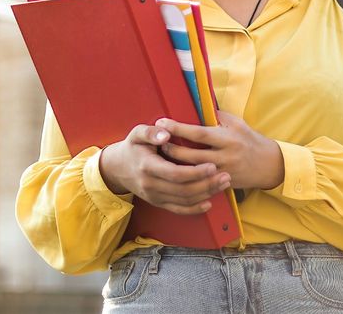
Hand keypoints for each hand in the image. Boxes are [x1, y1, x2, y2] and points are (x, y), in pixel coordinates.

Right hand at [98, 124, 231, 214]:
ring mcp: (154, 196)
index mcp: (147, 166)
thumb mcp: (137, 134)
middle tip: (225, 176)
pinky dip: (194, 209)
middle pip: (183, 189)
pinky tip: (209, 202)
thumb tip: (166, 133)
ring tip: (223, 184)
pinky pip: (178, 209)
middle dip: (207, 184)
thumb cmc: (133, 147)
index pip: (175, 173)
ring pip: (184, 200)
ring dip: (206, 194)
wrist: (117, 168)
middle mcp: (150, 185)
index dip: (195, 172)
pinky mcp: (158, 203)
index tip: (212, 166)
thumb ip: (151, 132)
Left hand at [155, 111, 283, 191]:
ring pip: (193, 172)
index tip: (162, 122)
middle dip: (171, 149)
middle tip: (156, 142)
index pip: (199, 133)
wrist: (268, 165)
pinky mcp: (222, 184)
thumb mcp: (236, 123)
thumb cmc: (250, 139)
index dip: (179, 128)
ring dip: (175, 165)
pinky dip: (186, 178)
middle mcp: (225, 156)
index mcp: (227, 138)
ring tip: (160, 157)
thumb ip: (217, 116)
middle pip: (192, 155)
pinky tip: (173, 174)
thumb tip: (196, 106)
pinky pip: (200, 183)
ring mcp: (223, 173)